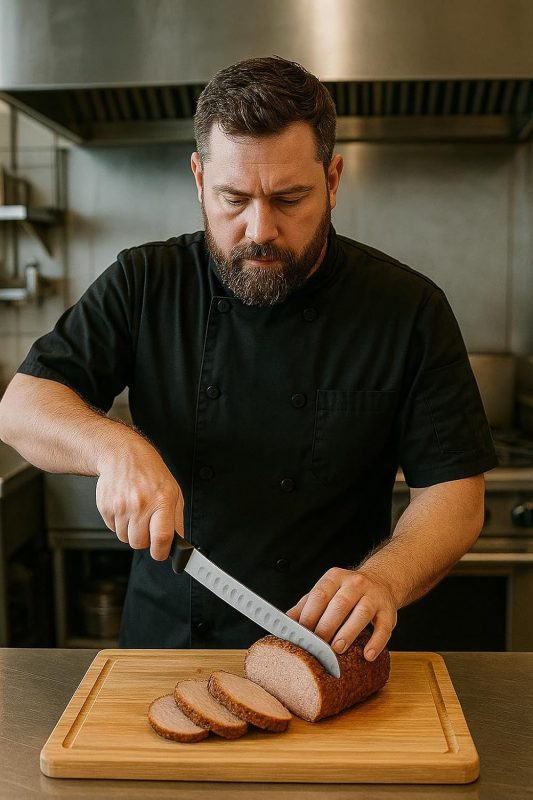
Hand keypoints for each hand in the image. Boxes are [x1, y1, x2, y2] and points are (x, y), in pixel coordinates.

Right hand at [95, 436, 183, 559]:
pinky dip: (120, 523)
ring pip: (125, 539)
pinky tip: (125, 507)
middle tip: (148, 525)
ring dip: (131, 531)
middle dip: (145, 540)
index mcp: (162, 501)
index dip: (161, 552)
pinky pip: (113, 529)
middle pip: (139, 544)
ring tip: (136, 512)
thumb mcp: (174, 491)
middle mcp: (140, 504)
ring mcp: (121, 506)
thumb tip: (178, 542)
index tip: (161, 552)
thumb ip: (177, 519)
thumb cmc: (150, 472)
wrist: (122, 455)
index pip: (161, 539)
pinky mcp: (105, 507)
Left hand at [286, 567, 396, 660]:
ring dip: (348, 633)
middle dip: (326, 626)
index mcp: (335, 578)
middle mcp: (355, 583)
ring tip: (337, 649)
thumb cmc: (346, 592)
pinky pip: (384, 627)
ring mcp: (374, 596)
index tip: (301, 634)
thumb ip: (306, 605)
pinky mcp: (389, 612)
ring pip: (362, 613)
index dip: (309, 615)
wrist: (381, 582)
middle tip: (317, 646)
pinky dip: (376, 642)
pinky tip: (367, 655)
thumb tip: (284, 622)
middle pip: (339, 604)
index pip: (319, 594)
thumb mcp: (325, 591)